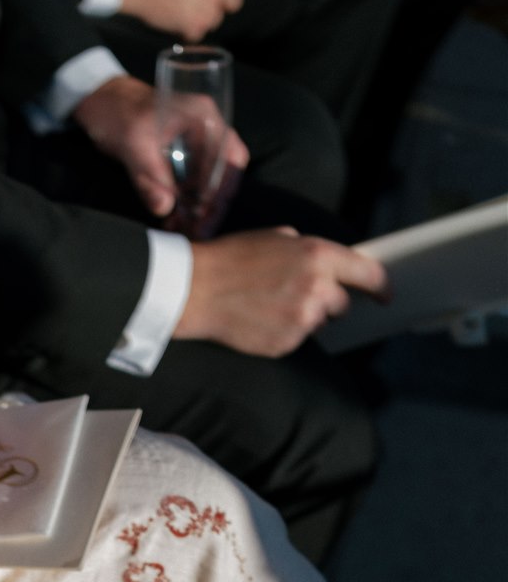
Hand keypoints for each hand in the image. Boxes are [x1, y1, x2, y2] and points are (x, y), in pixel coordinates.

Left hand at [73, 74, 247, 220]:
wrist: (98, 99)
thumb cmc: (116, 111)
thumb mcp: (132, 144)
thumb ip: (148, 177)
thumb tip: (165, 209)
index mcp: (203, 117)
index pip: (230, 157)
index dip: (222, 189)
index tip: (206, 214)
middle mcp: (206, 127)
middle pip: (223, 172)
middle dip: (211, 204)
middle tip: (197, 231)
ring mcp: (194, 140)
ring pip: (207, 179)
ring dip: (198, 206)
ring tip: (184, 231)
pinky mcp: (180, 153)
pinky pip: (191, 179)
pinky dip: (185, 200)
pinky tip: (173, 219)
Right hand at [178, 228, 389, 354]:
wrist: (195, 290)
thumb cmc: (231, 258)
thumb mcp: (275, 237)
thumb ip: (307, 250)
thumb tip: (325, 264)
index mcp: (318, 256)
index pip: (367, 274)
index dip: (381, 286)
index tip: (385, 295)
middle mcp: (317, 289)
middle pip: (342, 305)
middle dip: (327, 301)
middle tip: (295, 294)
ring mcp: (302, 321)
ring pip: (318, 323)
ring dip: (303, 316)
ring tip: (268, 305)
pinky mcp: (285, 344)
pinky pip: (295, 340)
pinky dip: (282, 332)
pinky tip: (258, 319)